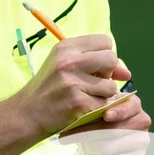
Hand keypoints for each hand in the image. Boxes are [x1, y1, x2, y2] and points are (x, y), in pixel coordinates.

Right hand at [15, 34, 131, 138]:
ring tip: (86, 97)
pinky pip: (104, 104)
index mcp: (66, 47)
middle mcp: (69, 61)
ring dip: (103, 95)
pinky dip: (97, 109)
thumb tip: (126, 73)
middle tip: (94, 82)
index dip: (105, 55)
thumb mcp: (64, 66)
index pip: (105, 41)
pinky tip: (83, 108)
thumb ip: (95, 64)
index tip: (96, 68)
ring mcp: (73, 82)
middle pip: (111, 58)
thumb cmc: (48, 89)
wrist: (27, 114)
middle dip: (108, 73)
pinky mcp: (77, 102)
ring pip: (110, 86)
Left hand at [62, 93, 151, 154]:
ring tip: (82, 146)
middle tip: (68, 137)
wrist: (109, 152)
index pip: (131, 106)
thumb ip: (93, 112)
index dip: (119, 111)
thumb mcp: (96, 115)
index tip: (106, 115)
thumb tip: (79, 115)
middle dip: (87, 133)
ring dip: (88, 148)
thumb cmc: (101, 126)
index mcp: (133, 105)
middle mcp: (142, 121)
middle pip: (113, 129)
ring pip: (107, 147)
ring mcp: (142, 141)